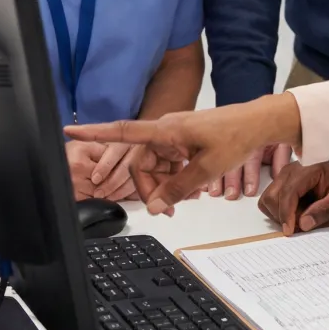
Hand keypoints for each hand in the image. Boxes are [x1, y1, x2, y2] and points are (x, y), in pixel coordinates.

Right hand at [65, 96, 301, 214]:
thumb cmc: (234, 135)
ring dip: (165, 185)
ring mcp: (175, 136)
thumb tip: (155, 205)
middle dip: (149, 187)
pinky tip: (191, 189)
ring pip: (155, 166)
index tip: (70, 130)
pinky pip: (169, 163)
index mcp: (166, 130)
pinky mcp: (184, 141)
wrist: (258, 122)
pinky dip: (175, 178)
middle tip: (167, 207)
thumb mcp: (206, 169)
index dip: (95, 133)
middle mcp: (166, 130)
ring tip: (185, 199)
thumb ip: (178, 188)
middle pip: (141, 162)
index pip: (123, 131)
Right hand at [259, 161, 328, 235]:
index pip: (289, 191)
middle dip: (283, 215)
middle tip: (301, 225)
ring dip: (279, 214)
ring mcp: (286, 176)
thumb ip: (325, 211)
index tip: (290, 231)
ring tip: (299, 218)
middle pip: (273, 195)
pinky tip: (294, 214)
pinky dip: (277, 211)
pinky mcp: (283, 183)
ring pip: (268, 198)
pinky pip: (270, 199)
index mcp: (309, 171)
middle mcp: (292, 170)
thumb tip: (302, 224)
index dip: (286, 213)